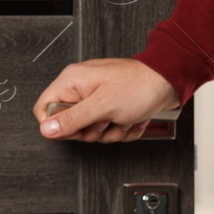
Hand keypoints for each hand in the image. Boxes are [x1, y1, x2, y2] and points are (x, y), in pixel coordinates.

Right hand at [34, 57, 181, 142]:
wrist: (169, 82)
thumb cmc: (139, 85)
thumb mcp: (102, 106)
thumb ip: (72, 119)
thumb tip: (46, 129)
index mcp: (72, 81)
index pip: (44, 108)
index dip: (57, 125)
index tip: (77, 127)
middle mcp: (82, 89)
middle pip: (71, 126)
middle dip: (93, 130)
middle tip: (106, 118)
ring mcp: (97, 99)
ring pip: (92, 131)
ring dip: (112, 131)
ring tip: (123, 116)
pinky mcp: (111, 108)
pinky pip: (108, 130)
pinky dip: (123, 128)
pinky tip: (132, 118)